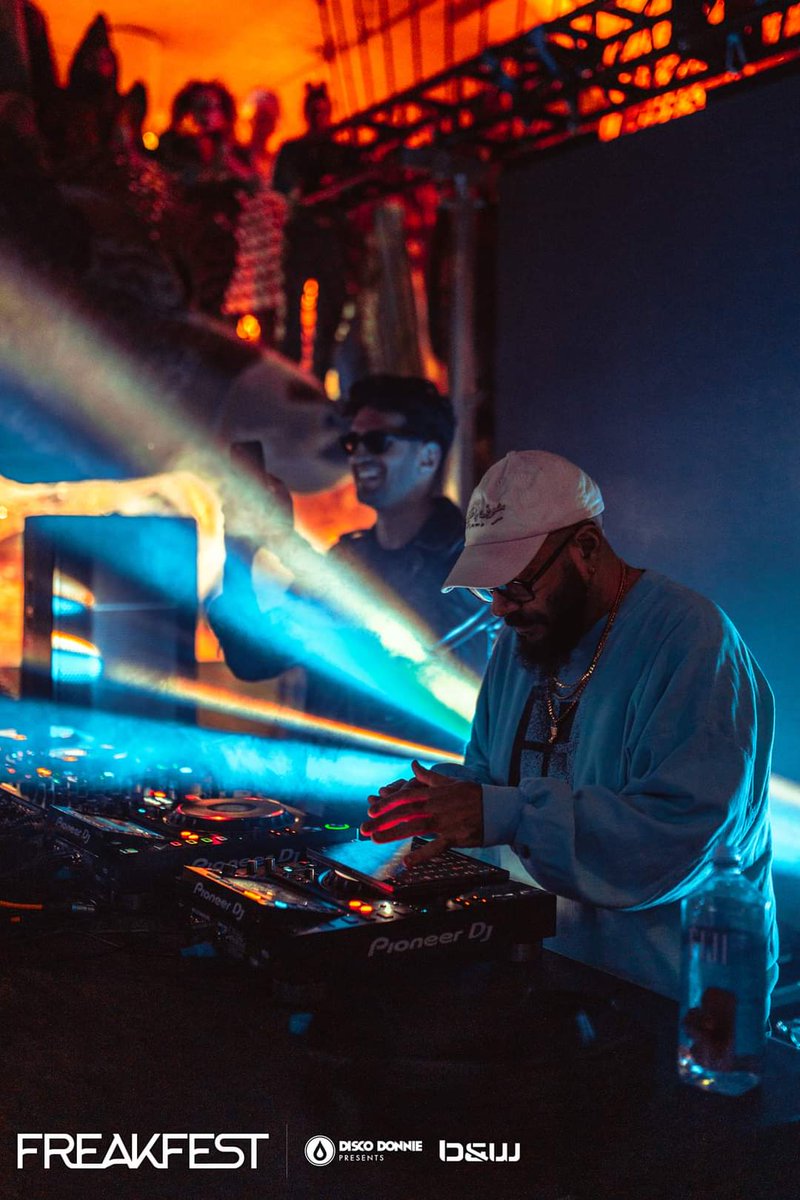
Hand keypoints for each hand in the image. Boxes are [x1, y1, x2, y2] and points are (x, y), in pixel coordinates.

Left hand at [360, 760, 482, 866]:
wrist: (499, 808)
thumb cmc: (474, 794)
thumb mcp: (450, 782)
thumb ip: (428, 777)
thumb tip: (413, 766)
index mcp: (433, 793)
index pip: (404, 796)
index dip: (386, 803)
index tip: (371, 809)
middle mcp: (436, 806)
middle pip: (404, 812)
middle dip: (382, 820)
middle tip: (364, 828)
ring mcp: (444, 822)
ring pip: (414, 827)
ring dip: (393, 833)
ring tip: (375, 840)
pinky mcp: (454, 837)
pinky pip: (436, 847)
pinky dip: (422, 855)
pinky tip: (407, 862)